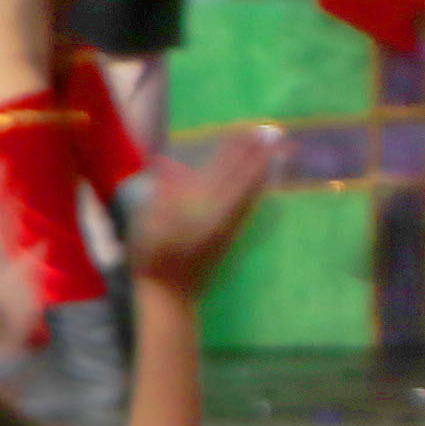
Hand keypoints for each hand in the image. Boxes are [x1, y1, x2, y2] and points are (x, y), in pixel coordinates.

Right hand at [126, 132, 273, 302]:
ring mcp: (229, 228)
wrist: (170, 294)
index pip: (222, 173)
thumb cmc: (152, 258)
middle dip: (256, 156)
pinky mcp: (230, 237)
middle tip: (271, 134)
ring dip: (261, 170)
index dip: (235, 151)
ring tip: (275, 152)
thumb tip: (168, 164)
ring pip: (250, 193)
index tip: (247, 131)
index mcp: (201, 210)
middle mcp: (221, 217)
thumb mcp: (149, 224)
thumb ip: (162, 193)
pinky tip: (263, 183)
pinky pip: (248, 208)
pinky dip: (257, 191)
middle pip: (242, 180)